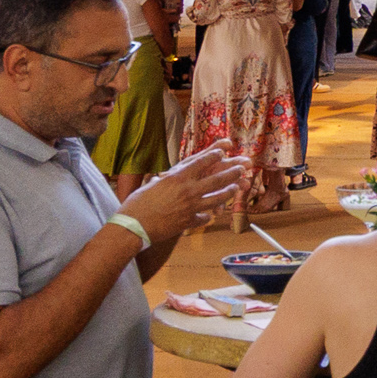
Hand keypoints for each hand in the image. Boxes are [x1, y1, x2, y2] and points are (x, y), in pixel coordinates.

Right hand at [118, 147, 242, 250]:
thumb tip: (171, 177)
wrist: (134, 227)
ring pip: (216, 198)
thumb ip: (167, 180)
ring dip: (228, 192)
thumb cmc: (137, 203)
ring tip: (236, 188)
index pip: (200, 163)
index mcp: (177, 178)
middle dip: (231, 173)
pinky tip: (211, 215)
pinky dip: (208, 216)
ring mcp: (190, 208)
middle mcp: (187, 191)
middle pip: (216, 180)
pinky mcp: (188, 222)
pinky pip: (204, 217)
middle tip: (242, 168)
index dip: (213, 155)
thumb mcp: (152, 184)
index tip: (223, 150)